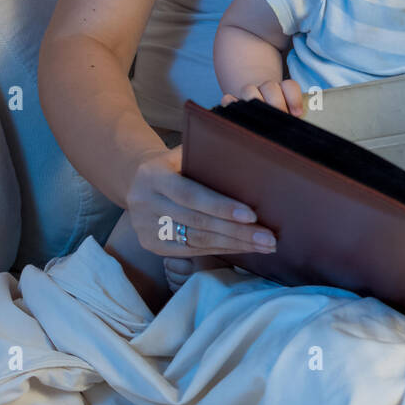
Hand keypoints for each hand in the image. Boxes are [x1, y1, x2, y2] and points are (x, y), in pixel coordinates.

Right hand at [124, 143, 278, 261]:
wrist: (136, 179)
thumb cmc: (174, 163)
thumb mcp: (182, 154)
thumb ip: (206, 157)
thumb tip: (249, 156)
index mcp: (153, 176)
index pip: (191, 195)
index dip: (221, 206)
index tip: (252, 215)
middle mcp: (145, 204)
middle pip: (198, 222)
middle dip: (237, 232)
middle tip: (268, 238)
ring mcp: (146, 228)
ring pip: (196, 240)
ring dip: (234, 244)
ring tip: (264, 246)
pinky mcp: (151, 245)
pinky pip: (191, 251)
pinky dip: (221, 250)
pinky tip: (243, 249)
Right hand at [220, 79, 303, 115]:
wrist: (262, 112)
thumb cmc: (281, 119)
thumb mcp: (291, 117)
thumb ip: (296, 117)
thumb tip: (298, 120)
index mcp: (282, 90)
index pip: (289, 86)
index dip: (294, 98)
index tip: (297, 113)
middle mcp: (265, 89)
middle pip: (270, 87)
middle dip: (276, 103)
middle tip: (280, 117)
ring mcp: (249, 94)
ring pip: (249, 90)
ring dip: (255, 101)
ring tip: (260, 118)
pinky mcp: (234, 103)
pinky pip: (228, 99)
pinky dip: (230, 103)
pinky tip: (232, 107)